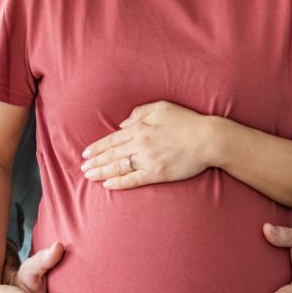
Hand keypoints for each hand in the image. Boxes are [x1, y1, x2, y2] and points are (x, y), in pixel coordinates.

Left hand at [80, 101, 214, 189]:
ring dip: (102, 172)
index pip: (112, 139)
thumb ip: (140, 112)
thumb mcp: (162, 107)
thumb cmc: (187, 121)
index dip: (97, 147)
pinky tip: (108, 185)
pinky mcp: (157, 173)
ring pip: (118, 168)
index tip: (85, 153)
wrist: (208, 139)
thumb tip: (123, 123)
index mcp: (140, 128)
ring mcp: (148, 160)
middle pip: (111, 155)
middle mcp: (140, 144)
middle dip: (94, 162)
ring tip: (90, 176)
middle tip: (82, 168)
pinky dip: (119, 183)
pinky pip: (133, 180)